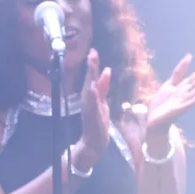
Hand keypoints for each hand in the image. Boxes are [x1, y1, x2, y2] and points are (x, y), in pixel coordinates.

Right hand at [74, 49, 110, 168]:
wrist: (94, 143)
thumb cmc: (98, 122)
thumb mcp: (102, 102)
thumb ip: (104, 87)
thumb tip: (106, 70)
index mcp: (92, 96)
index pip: (92, 78)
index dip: (93, 65)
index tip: (94, 51)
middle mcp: (88, 101)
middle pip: (89, 81)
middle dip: (91, 67)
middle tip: (93, 52)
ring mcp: (89, 109)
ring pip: (89, 92)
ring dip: (90, 79)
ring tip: (92, 66)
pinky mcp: (93, 118)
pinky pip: (92, 107)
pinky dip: (92, 98)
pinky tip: (92, 90)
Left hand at [141, 53, 194, 136]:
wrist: (154, 119)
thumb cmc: (162, 103)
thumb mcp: (170, 84)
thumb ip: (179, 72)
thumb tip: (189, 56)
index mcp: (185, 86)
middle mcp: (188, 93)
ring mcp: (184, 101)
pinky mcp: (178, 110)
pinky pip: (187, 105)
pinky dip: (194, 101)